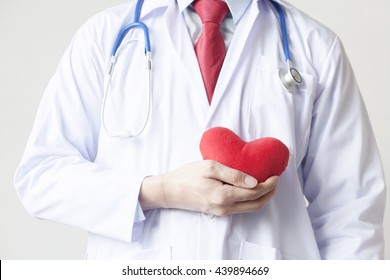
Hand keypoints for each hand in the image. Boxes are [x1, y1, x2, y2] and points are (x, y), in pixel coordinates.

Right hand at [139, 160, 278, 215]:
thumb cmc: (187, 176)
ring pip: (250, 208)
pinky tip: (251, 189)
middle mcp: (225, 208)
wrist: (169, 191)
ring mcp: (221, 212)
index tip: (276, 174)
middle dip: (270, 193)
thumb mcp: (210, 167)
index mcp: (223, 196)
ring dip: (262, 197)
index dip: (269, 184)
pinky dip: (251, 200)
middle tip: (275, 180)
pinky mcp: (218, 212)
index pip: (254, 193)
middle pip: (256, 204)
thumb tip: (254, 182)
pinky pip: (241, 208)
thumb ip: (233, 174)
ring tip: (267, 183)